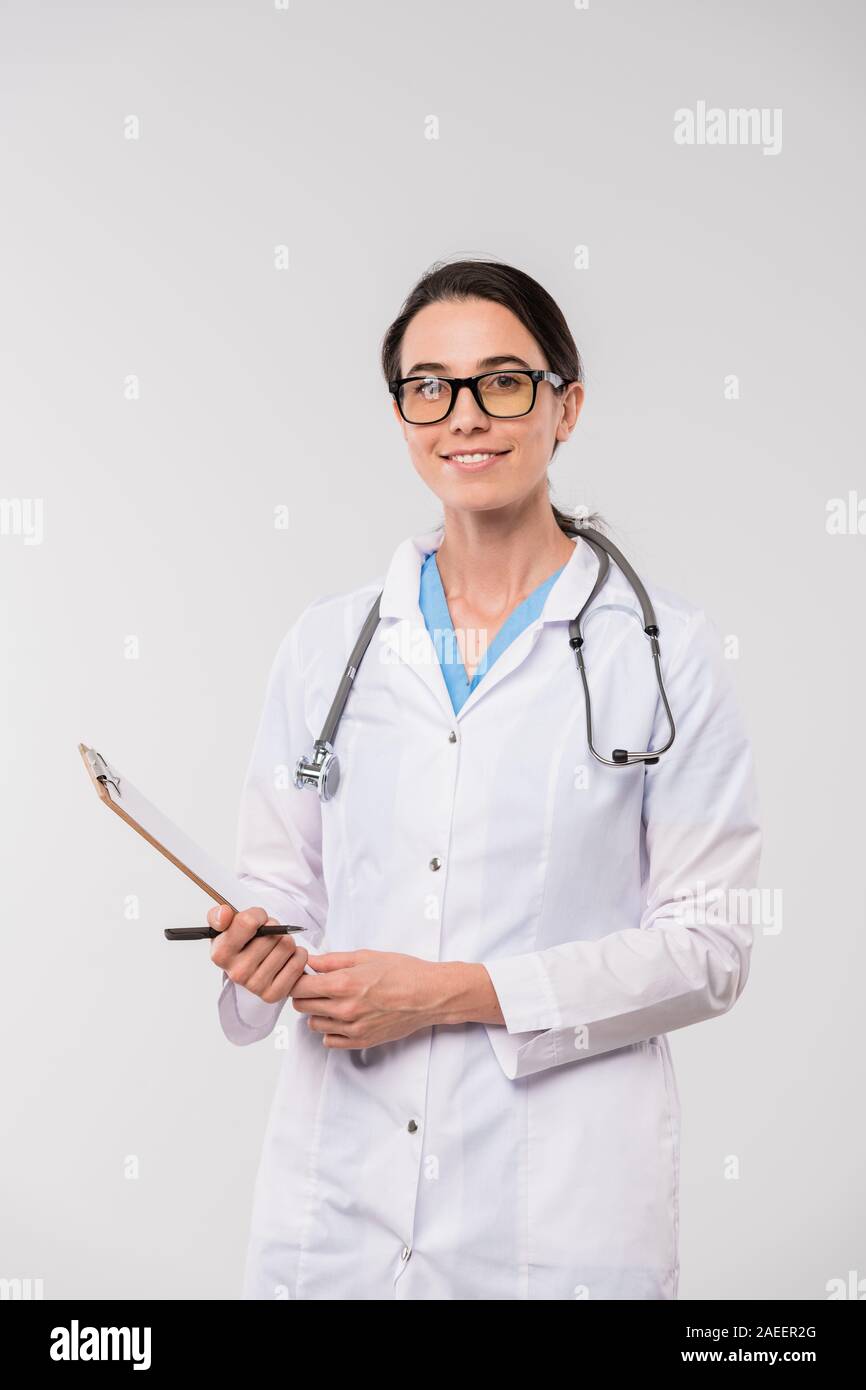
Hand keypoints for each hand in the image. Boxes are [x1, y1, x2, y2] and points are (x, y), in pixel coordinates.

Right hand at [209, 904, 308, 1003]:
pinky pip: (298, 962)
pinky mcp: (274, 994)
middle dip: (275, 928)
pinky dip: (298, 954)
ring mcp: (255, 986)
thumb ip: (219, 915)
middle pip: (272, 934)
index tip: (257, 921)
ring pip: (287, 946)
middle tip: (270, 934)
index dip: (258, 916)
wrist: (247, 968)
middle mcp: (237, 973)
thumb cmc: (238, 944)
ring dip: (287, 940)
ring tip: (277, 946)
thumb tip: (224, 912)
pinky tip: (287, 957)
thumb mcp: (224, 927)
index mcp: (221, 954)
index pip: (248, 922)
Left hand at [290, 949, 438, 1049]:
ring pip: (313, 1024)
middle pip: (301, 1006)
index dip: (297, 978)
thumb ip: (333, 961)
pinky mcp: (361, 1042)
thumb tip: (311, 961)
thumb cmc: (403, 972)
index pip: (299, 986)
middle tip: (319, 985)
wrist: (429, 995)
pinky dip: (330, 1029)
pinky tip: (342, 1017)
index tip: (302, 975)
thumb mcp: (366, 957)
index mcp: (343, 984)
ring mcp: (352, 1029)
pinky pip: (329, 1041)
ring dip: (318, 1012)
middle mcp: (344, 1009)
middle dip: (305, 994)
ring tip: (335, 1000)